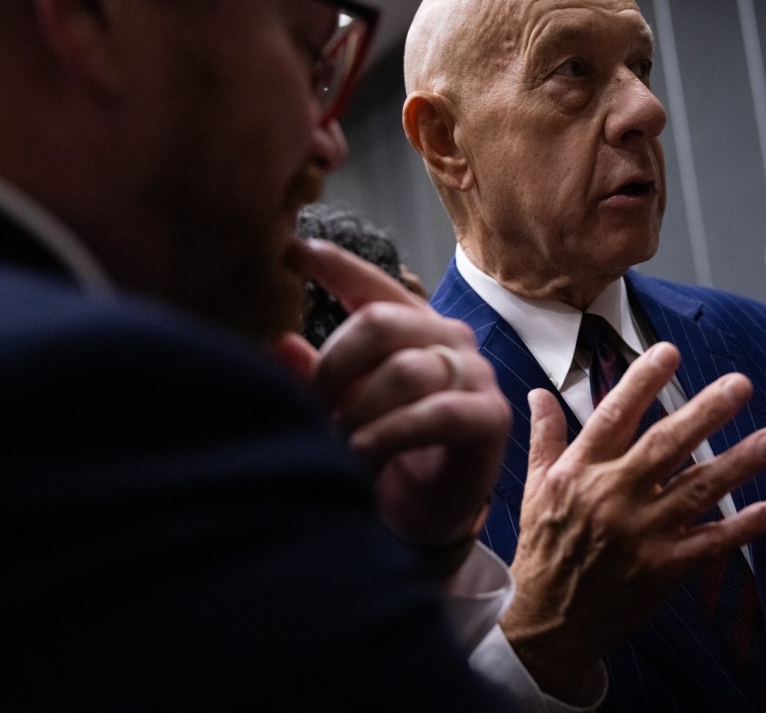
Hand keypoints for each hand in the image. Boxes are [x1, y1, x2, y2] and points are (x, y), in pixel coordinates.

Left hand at [275, 239, 510, 551]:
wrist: (427, 515)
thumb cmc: (384, 453)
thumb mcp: (342, 411)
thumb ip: (315, 377)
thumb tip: (275, 342)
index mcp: (412, 326)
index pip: (373, 286)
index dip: (335, 265)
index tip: (290, 251)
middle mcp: (448, 339)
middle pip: (381, 322)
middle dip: (334, 367)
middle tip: (309, 409)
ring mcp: (475, 375)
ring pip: (406, 369)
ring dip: (359, 410)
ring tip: (335, 443)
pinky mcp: (491, 417)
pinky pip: (438, 412)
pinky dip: (392, 432)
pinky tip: (363, 452)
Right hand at [500, 342, 765, 699]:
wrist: (547, 622)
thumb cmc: (544, 548)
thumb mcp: (537, 488)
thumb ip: (545, 437)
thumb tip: (539, 394)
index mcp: (580, 471)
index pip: (614, 415)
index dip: (643, 382)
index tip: (670, 352)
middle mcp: (612, 496)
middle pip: (666, 446)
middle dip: (706, 412)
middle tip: (741, 385)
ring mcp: (640, 534)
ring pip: (697, 490)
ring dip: (740, 463)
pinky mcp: (662, 569)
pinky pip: (709, 543)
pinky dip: (741, 528)